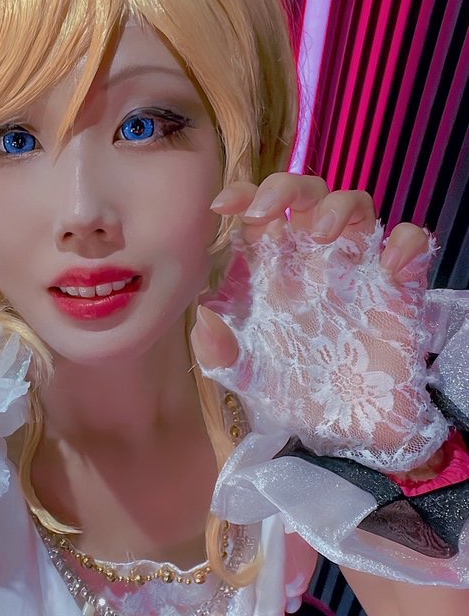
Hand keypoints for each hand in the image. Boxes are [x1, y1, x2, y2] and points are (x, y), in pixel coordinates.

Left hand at [191, 173, 429, 370]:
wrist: (346, 429)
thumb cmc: (294, 393)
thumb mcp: (247, 377)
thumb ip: (220, 351)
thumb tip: (203, 318)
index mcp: (276, 268)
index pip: (259, 213)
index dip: (242, 196)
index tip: (224, 206)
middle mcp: (316, 258)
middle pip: (308, 194)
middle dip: (288, 186)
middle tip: (268, 209)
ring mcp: (359, 268)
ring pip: (357, 204)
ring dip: (338, 205)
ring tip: (322, 234)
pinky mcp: (400, 287)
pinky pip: (412, 243)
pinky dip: (405, 242)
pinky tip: (389, 266)